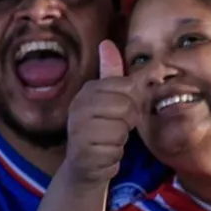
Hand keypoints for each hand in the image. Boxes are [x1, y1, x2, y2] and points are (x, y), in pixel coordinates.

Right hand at [61, 40, 144, 185]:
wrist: (83, 167)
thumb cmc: (100, 129)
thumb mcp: (106, 99)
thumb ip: (110, 73)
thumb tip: (107, 43)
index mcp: (87, 91)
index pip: (125, 86)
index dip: (132, 100)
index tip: (123, 110)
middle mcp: (78, 107)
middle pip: (126, 106)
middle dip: (129, 120)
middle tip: (117, 127)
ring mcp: (79, 130)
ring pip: (122, 129)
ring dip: (121, 139)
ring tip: (108, 141)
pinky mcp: (84, 152)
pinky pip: (115, 149)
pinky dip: (115, 154)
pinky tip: (104, 154)